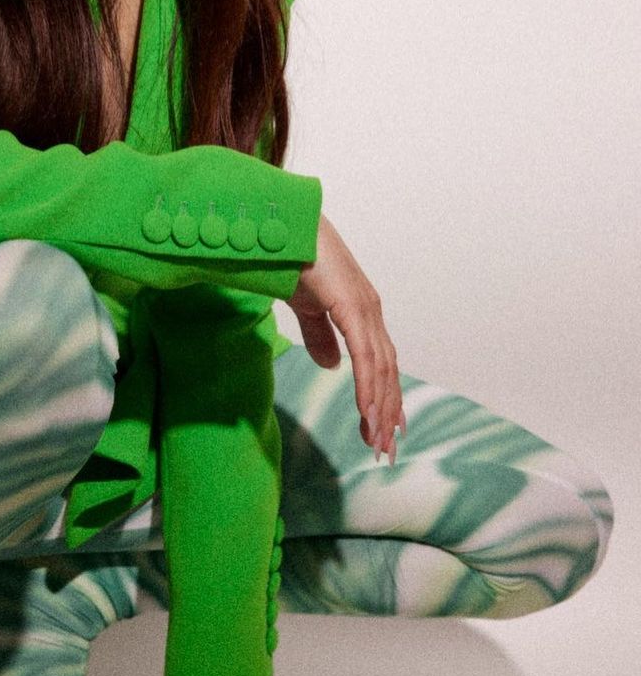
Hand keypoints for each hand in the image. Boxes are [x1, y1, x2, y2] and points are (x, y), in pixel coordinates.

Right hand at [285, 212, 404, 462]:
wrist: (287, 225)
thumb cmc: (294, 258)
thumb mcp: (306, 306)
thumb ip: (320, 335)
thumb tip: (333, 366)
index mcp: (362, 311)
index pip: (381, 363)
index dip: (384, 397)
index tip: (384, 430)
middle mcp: (371, 312)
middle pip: (388, 372)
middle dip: (388, 412)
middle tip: (386, 450)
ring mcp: (365, 309)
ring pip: (381, 370)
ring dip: (380, 409)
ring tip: (378, 443)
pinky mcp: (353, 308)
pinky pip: (366, 357)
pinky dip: (369, 388)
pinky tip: (368, 413)